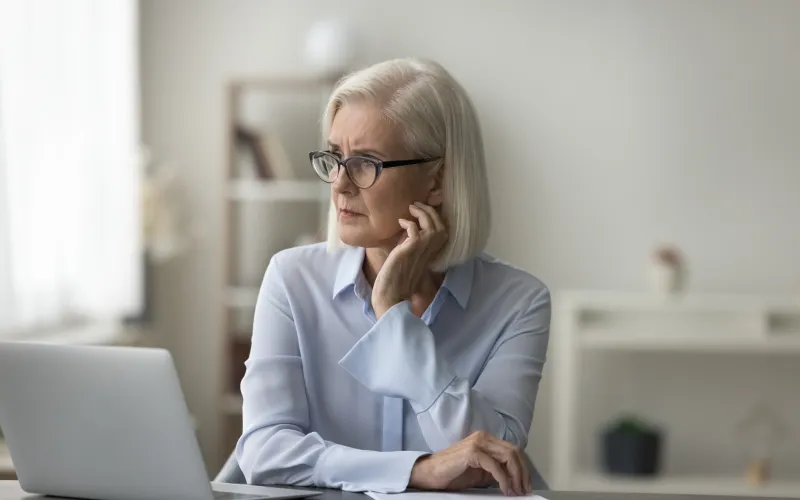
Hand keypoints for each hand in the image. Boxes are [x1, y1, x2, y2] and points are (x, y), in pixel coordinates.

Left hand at [372, 202, 447, 317]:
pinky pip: (414, 229)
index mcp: (430, 256)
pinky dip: (408, 223)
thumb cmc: (395, 284)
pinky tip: (401, 222)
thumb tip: (406, 234)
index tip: (423, 213)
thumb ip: (410, 249)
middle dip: (431, 212)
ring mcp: (421, 251)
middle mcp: (429, 253)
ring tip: (412, 208)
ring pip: (432, 226)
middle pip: (440, 226)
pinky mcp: (410, 250)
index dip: (436, 220)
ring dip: (423, 213)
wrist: (391, 298)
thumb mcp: (407, 262)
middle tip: (418, 205)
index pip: (442, 233)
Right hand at [408, 431, 531, 495]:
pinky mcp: (472, 452)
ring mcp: (478, 443)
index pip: (513, 450)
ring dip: (516, 476)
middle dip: (523, 473)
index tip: (525, 485)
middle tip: (523, 491)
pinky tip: (505, 489)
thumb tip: (515, 479)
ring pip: (508, 456)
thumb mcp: (480, 472)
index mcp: (486, 439)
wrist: (431, 473)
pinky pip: (495, 466)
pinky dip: (504, 479)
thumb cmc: (453, 473)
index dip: (523, 468)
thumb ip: (496, 470)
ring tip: (515, 491)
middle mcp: (483, 437)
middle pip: (514, 451)